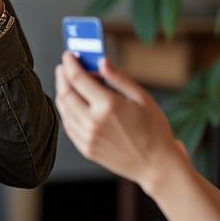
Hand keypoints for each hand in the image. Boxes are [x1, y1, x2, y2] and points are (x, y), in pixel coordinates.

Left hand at [54, 52, 185, 191]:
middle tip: (64, 66)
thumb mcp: (142, 98)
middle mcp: (93, 122)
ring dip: (62, 92)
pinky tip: (73, 104)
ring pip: (63, 109)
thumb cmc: (154, 130)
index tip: (68, 55)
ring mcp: (87, 137)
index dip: (70, 63)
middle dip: (62, 76)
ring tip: (68, 83)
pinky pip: (68, 125)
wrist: (157, 165)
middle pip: (65, 93)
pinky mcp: (86, 149)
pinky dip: (66, 111)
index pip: (77, 78)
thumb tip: (101, 61)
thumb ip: (118, 79)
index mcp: (108, 106)